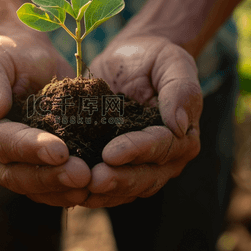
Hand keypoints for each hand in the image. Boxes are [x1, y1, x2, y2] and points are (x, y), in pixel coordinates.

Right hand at [0, 24, 90, 206]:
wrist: (27, 62)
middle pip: (16, 174)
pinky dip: (67, 191)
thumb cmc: (9, 56)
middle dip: (50, 176)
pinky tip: (90, 189)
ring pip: (33, 187)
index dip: (29, 148)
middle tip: (82, 174)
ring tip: (91, 183)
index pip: (0, 142)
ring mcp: (11, 166)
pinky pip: (47, 189)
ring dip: (62, 189)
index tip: (60, 150)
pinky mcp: (33, 170)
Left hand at [83, 35, 202, 207]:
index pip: (162, 147)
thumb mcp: (171, 62)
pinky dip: (90, 190)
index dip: (137, 151)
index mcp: (182, 135)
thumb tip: (179, 126)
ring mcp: (140, 166)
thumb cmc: (153, 58)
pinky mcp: (116, 167)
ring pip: (126, 188)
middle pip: (145, 177)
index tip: (110, 153)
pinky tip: (68, 188)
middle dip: (119, 179)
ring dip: (103, 192)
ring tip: (79, 188)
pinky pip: (107, 187)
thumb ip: (181, 89)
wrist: (128, 61)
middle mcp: (164, 158)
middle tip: (93, 179)